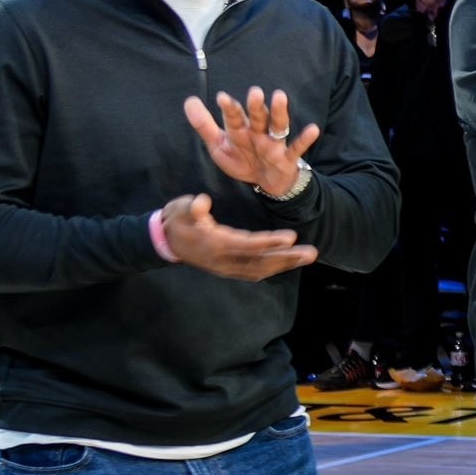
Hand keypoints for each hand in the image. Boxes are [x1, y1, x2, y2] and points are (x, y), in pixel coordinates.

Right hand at [156, 192, 315, 279]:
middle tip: (311, 253)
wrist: (164, 241)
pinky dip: (273, 268)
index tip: (291, 237)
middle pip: (259, 261)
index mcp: (214, 243)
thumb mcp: (180, 208)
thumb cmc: (176, 220)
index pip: (247, 244)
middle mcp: (222, 260)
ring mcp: (225, 268)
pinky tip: (288, 263)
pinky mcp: (227, 269)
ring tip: (307, 257)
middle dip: (286, 258)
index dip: (269, 242)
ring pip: (259, 269)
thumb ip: (192, 207)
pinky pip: (253, 272)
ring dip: (284, 264)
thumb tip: (202, 203)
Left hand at [184, 87, 318, 199]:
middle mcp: (258, 133)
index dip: (229, 108)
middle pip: (257, 117)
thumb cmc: (242, 160)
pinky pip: (297, 148)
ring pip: (277, 126)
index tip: (222, 98)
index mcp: (240, 130)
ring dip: (279, 112)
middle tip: (254, 92)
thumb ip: (204, 125)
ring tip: (280, 96)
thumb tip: (188, 100)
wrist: (265, 183)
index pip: (234, 117)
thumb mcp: (219, 145)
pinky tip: (313, 129)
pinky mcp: (287, 158)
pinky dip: (305, 139)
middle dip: (255, 106)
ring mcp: (274, 144)